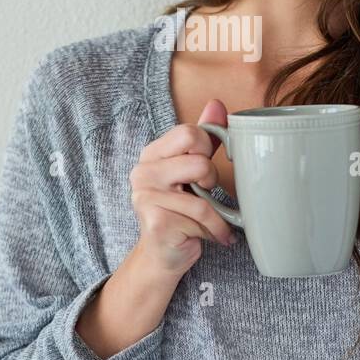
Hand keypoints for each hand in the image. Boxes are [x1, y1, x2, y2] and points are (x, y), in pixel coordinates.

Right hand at [129, 99, 235, 277]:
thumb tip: (217, 104)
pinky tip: (218, 236)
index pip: (190, 133)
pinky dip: (217, 228)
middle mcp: (142, 172)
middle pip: (200, 159)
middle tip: (206, 196)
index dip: (207, 151)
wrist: (163, 255)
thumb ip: (203, 138)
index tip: (204, 172)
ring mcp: (145, 196)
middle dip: (213, 180)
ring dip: (217, 210)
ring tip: (213, 219)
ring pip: (203, 187)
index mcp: (152, 154)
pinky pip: (202, 215)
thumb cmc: (180, 212)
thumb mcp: (191, 171)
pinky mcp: (156, 221)